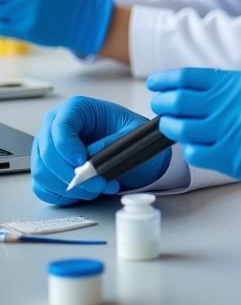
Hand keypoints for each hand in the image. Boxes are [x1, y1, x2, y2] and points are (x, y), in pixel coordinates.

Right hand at [32, 96, 171, 205]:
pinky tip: (86, 193)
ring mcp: (48, 149)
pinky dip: (64, 196)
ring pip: (43, 174)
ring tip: (98, 188)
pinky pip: (44, 188)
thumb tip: (90, 157)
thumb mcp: (132, 133)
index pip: (60, 127)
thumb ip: (112, 143)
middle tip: (96, 185)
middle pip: (46, 153)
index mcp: (77, 108)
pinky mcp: (48, 170)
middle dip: (70, 174)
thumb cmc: (131, 135)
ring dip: (70, 188)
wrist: (134, 150)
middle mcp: (56, 126)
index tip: (82, 163)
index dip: (67, 148)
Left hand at [148, 67, 240, 182]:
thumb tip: (188, 96)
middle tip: (159, 105)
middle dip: (162, 103)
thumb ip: (226, 90)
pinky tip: (195, 144)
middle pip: (179, 101)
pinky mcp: (233, 156)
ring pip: (181, 128)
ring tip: (170, 125)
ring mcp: (233, 130)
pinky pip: (195, 151)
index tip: (155, 84)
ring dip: (170, 127)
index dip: (166, 80)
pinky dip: (190, 148)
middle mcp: (235, 103)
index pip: (190, 78)